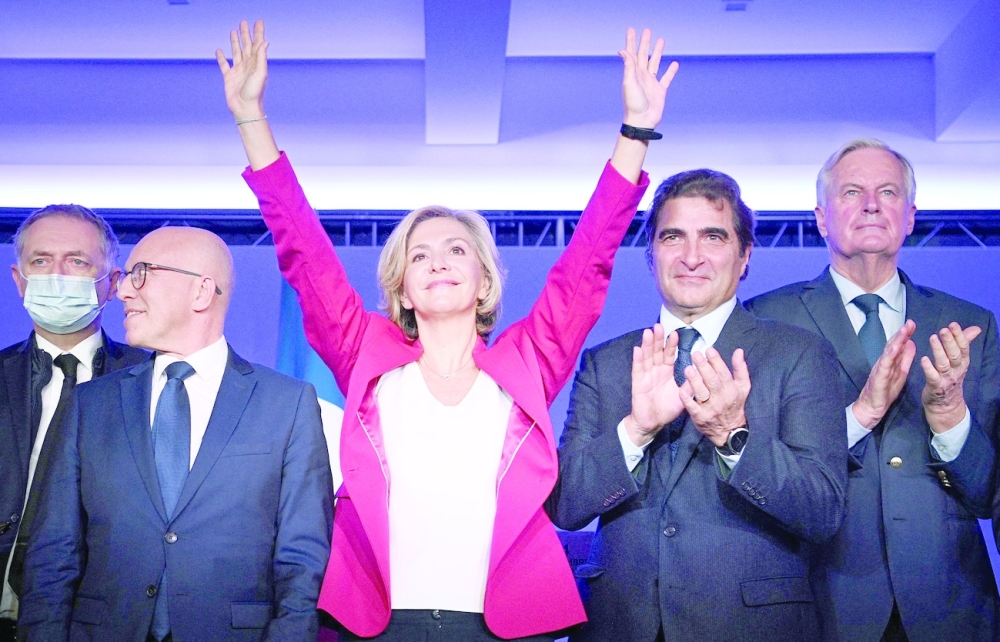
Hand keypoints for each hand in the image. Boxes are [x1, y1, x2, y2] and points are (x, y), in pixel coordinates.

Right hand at [215, 19, 268, 120]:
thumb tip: (265, 42)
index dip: (258, 33)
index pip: (258, 44)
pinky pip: (224, 64)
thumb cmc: (255, 93)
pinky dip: (221, 57)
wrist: (245, 109)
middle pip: (246, 45)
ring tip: (233, 31)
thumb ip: (261, 58)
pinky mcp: (229, 77)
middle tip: (244, 22)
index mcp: (257, 63)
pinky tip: (219, 50)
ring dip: (235, 41)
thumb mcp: (260, 74)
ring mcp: (238, 70)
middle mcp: (248, 65)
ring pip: (236, 51)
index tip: (258, 22)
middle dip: (246, 33)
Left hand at [620, 28, 678, 129]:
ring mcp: (651, 82)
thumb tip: (622, 50)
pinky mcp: (660, 90)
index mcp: (633, 73)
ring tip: (661, 41)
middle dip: (645, 43)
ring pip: (655, 63)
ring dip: (658, 52)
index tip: (631, 30)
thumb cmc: (633, 104)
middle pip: (644, 55)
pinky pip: (666, 78)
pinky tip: (674, 64)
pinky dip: (670, 71)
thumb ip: (628, 66)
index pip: (632, 53)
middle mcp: (641, 76)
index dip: (631, 42)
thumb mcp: (629, 82)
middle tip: (647, 30)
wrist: (642, 121)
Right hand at [624, 325, 684, 445]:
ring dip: (647, 344)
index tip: (675, 333)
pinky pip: (638, 369)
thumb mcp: (683, 395)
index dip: (671, 344)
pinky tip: (638, 349)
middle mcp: (655, 370)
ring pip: (647, 356)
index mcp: (666, 371)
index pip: (669, 354)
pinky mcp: (638, 383)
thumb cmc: (668, 409)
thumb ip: (690, 384)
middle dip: (658, 339)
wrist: (653, 422)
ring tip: (649, 332)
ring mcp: (645, 375)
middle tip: (660, 326)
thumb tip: (702, 372)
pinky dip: (638, 359)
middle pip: (656, 351)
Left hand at [680, 348, 750, 447]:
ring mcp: (710, 408)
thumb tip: (738, 351)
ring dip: (694, 381)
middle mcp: (721, 398)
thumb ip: (740, 368)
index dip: (716, 361)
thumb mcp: (742, 387)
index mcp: (732, 389)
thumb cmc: (735, 403)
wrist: (729, 430)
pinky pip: (692, 407)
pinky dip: (687, 399)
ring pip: (702, 393)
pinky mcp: (700, 417)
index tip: (709, 350)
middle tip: (696, 355)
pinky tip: (681, 389)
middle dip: (704, 367)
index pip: (724, 373)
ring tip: (688, 368)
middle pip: (712, 381)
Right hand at [853, 320, 916, 428]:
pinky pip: (885, 365)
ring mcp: (880, 368)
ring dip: (896, 341)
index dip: (905, 334)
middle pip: (893, 345)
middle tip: (910, 322)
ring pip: (889, 352)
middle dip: (901, 333)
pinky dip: (890, 355)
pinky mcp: (879, 377)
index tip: (912, 324)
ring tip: (903, 331)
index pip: (898, 345)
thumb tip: (912, 343)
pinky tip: (895, 348)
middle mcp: (884, 362)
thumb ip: (905, 359)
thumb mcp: (900, 373)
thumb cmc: (885, 391)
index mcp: (891, 361)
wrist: (872, 407)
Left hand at [921, 322, 980, 432]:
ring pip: (943, 364)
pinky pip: (933, 377)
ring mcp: (946, 379)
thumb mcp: (960, 361)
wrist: (946, 406)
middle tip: (943, 330)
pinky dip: (928, 368)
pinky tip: (923, 359)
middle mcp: (956, 370)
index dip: (959, 336)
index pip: (963, 348)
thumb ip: (964, 343)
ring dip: (938, 351)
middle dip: (950, 342)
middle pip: (955, 355)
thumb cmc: (950, 378)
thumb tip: (976, 328)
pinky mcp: (935, 387)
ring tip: (932, 338)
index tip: (953, 324)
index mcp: (962, 362)